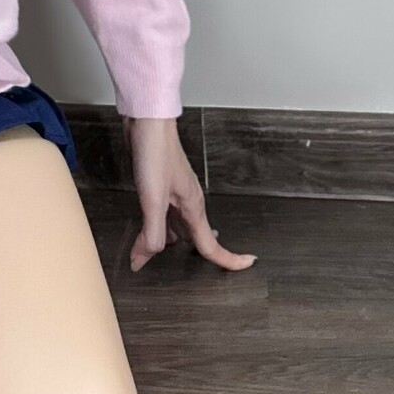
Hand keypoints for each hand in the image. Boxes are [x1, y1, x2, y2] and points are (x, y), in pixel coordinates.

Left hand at [124, 117, 256, 272]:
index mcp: (194, 208)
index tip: (248, 265)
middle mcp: (189, 203)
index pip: (212, 244)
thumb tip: (144, 259)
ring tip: (155, 254)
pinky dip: (158, 227)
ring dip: (171, 242)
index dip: (230, 260)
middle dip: (192, 255)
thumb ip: (152, 233)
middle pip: (195, 238)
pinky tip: (147, 227)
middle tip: (186, 270)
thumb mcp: (153, 200)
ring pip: (179, 227)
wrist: (146, 123)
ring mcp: (176, 194)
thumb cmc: (156, 153)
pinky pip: (165, 215)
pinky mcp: (162, 186)